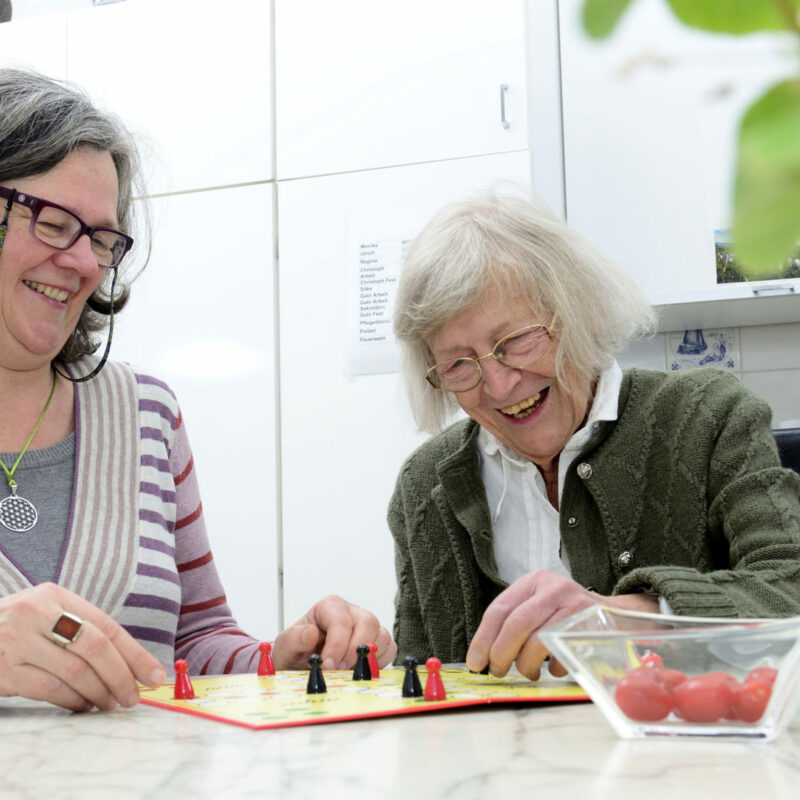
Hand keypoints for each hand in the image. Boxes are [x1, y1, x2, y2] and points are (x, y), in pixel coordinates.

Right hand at [0, 583, 165, 711]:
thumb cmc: (16, 627)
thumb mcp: (46, 613)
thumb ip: (82, 630)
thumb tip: (130, 662)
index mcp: (55, 596)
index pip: (106, 626)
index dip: (135, 653)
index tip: (154, 674)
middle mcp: (36, 614)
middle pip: (95, 648)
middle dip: (121, 676)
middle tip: (133, 697)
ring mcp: (17, 642)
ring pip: (75, 673)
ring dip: (99, 693)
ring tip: (110, 703)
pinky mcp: (5, 670)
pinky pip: (51, 690)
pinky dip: (73, 701)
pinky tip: (83, 705)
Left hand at [272, 595, 396, 670]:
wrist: (301, 665)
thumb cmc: (295, 652)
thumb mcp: (285, 647)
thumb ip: (293, 638)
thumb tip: (310, 633)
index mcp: (329, 607)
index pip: (341, 620)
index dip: (337, 645)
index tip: (328, 665)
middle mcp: (351, 612)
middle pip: (368, 622)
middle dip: (355, 650)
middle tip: (340, 670)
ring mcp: (365, 626)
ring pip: (381, 635)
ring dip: (368, 657)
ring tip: (348, 671)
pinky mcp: (376, 641)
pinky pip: (389, 648)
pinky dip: (379, 661)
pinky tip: (361, 669)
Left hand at [466, 570, 657, 679]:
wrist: (613, 615)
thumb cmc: (564, 615)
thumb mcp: (538, 605)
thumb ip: (513, 622)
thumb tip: (482, 655)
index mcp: (533, 581)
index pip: (499, 609)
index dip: (483, 639)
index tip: (475, 663)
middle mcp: (553, 587)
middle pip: (517, 624)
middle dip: (501, 654)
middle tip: (496, 672)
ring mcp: (575, 605)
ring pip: (539, 640)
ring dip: (525, 665)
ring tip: (526, 672)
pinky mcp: (591, 626)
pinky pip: (564, 653)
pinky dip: (552, 667)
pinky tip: (552, 667)